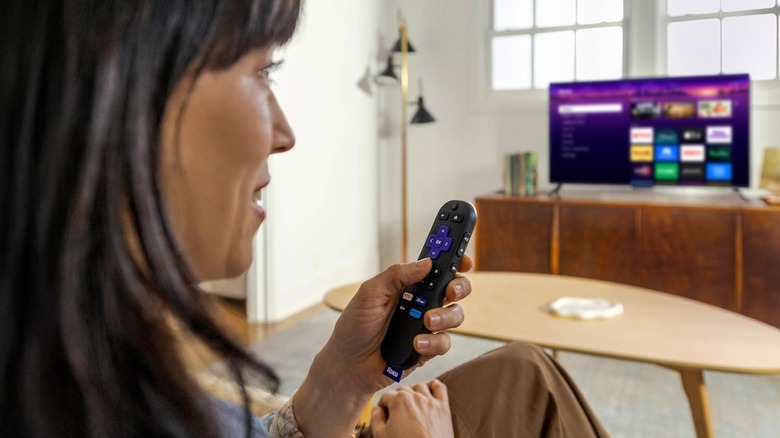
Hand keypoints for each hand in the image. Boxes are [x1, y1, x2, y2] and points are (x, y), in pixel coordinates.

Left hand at [326, 255, 472, 392]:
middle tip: (450, 292)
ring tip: (427, 321)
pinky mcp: (428, 349)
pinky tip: (416, 344)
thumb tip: (426, 263)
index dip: (455, 261)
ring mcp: (427, 326)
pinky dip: (433, 343)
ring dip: (445, 317)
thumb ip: (397, 275)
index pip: (438, 269)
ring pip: (455, 316)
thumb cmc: (355, 326)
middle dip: (459, 287)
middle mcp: (422, 303)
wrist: (349, 365)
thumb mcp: (370, 293)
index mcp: (409, 285)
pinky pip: (444, 343)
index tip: (464, 260)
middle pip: (456, 289)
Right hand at [370, 380, 453, 437]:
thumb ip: (376, 419)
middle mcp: (415, 396)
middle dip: (397, 400)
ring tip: (410, 405)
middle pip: (402, 390)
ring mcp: (431, 401)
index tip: (384, 415)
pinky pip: (439, 387)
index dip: (383, 406)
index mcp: (399, 401)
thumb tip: (376, 410)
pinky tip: (428, 394)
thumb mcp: (381, 436)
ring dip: (413, 392)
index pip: (386, 396)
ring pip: (419, 386)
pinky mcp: (443, 407)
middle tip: (396, 414)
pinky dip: (433, 386)